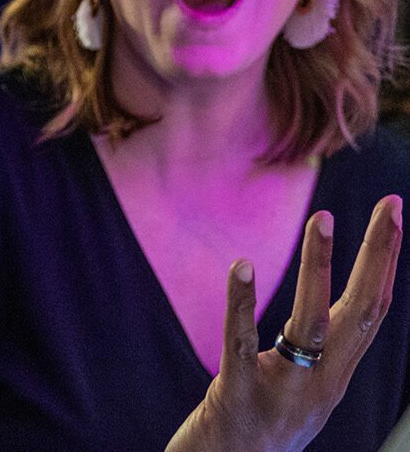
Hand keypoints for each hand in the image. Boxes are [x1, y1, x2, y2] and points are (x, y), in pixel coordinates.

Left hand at [168, 194, 402, 451]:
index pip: (371, 310)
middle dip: (378, 255)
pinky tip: (240, 265)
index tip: (393, 214)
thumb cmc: (263, 425)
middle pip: (360, 310)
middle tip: (391, 206)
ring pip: (310, 321)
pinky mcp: (239, 392)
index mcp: (337, 374)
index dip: (385, 262)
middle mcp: (322, 382)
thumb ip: (318, 352)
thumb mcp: (305, 389)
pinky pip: (241, 341)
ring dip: (318, 267)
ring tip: (323, 218)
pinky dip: (241, 302)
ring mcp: (284, 389)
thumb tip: (333, 303)